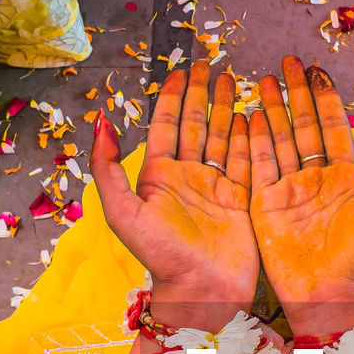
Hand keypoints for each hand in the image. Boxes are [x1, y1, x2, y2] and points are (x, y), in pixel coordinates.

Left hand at [90, 60, 258, 325]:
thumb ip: (107, 165)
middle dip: (203, 93)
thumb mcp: (122, 210)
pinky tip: (254, 115)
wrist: (200, 290)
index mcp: (158, 176)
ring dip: (228, 108)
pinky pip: (246, 160)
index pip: (167, 124)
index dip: (174, 95)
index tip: (182, 69)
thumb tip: (100, 119)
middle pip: (196, 124)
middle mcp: (187, 177)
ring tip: (236, 80)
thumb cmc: (159, 255)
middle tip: (213, 63)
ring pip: (222, 137)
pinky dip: (249, 136)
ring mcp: (216, 188)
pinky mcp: (241, 201)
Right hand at [248, 56, 353, 334]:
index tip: (317, 69)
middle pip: (302, 126)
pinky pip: (257, 165)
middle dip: (295, 93)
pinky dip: (252, 139)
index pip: (332, 127)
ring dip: (271, 109)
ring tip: (263, 79)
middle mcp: (315, 180)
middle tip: (286, 62)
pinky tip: (248, 113)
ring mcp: (288, 192)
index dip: (325, 98)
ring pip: (278, 140)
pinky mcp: (264, 207)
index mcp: (346, 178)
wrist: (332, 297)